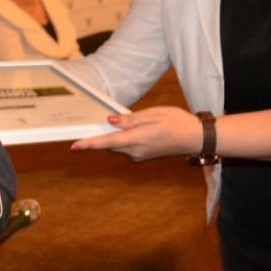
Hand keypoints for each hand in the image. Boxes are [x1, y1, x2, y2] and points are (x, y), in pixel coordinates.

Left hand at [70, 106, 201, 160]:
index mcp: (137, 139)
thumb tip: (111, 122)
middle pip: (110, 144)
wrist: (195, 138)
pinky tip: (134, 129)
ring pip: (118, 145)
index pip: (107, 142)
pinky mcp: (143, 156)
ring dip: (115, 136)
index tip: (74, 146)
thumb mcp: (152, 114)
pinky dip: (124, 139)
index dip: (89, 144)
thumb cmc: (176, 122)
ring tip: (125, 123)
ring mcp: (139, 156)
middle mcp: (135, 151)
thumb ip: (129, 120)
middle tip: (96, 123)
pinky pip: (127, 147)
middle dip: (102, 135)